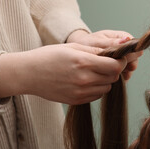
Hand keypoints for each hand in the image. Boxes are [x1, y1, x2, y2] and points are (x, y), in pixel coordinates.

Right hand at [0, 43, 126, 104]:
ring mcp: (80, 92)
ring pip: (107, 88)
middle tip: (105, 63)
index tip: (119, 58)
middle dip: (113, 70)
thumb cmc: (49, 56)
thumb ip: (95, 50)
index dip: (121, 61)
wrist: (28, 74)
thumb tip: (114, 51)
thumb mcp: (72, 47)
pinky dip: (97, 88)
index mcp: (84, 62)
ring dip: (106, 80)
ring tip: (94, 72)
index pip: (115, 66)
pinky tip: (87, 81)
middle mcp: (84, 79)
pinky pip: (97, 95)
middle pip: (113, 77)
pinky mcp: (76, 100)